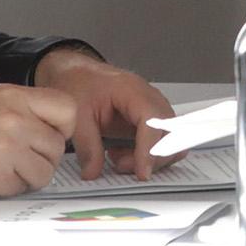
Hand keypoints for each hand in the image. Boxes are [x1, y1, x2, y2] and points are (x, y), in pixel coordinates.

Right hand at [0, 82, 79, 196]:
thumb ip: (21, 109)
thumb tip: (49, 126)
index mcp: (12, 96)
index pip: (67, 109)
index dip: (62, 126)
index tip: (51, 133)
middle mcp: (14, 120)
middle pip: (57, 145)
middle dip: (43, 155)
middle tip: (20, 156)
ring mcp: (7, 149)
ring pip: (45, 170)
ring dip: (30, 174)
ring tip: (5, 167)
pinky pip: (24, 187)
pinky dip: (11, 187)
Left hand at [33, 46, 173, 178]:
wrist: (78, 73)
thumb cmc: (80, 82)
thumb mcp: (76, 115)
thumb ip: (87, 146)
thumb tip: (94, 172)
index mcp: (133, 91)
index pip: (153, 122)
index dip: (150, 149)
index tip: (142, 172)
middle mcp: (150, 99)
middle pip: (168, 133)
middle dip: (151, 157)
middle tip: (122, 166)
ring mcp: (152, 110)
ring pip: (168, 141)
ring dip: (149, 158)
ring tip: (119, 159)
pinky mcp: (149, 121)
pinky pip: (159, 143)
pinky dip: (145, 155)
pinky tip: (122, 153)